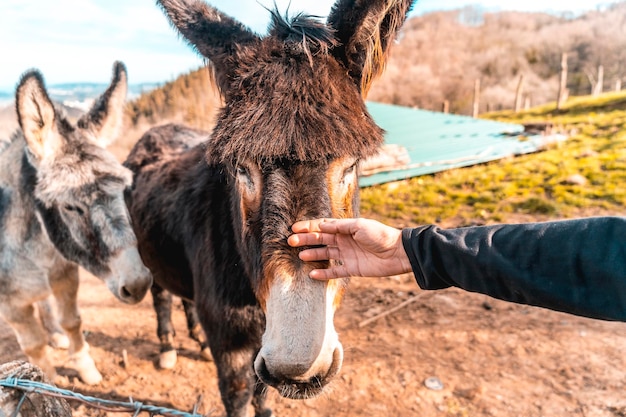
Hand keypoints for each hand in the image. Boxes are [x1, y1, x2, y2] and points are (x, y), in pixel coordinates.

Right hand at [287, 218, 411, 279]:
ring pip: (325, 255)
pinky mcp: (352, 269)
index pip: (322, 226)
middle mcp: (344, 241)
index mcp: (345, 228)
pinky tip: (312, 275)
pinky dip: (324, 274)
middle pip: (321, 240)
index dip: (308, 227)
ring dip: (312, 255)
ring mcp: (347, 255)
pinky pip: (335, 272)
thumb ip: (340, 226)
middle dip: (306, 240)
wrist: (397, 253)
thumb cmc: (380, 235)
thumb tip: (321, 225)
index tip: (294, 229)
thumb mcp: (359, 226)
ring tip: (300, 256)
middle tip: (290, 242)